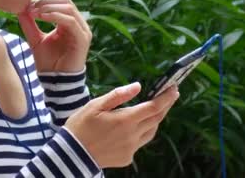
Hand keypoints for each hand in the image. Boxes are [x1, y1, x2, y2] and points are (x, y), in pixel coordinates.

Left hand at [17, 0, 91, 72]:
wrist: (56, 81)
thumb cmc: (49, 62)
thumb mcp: (36, 39)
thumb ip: (30, 24)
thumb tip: (21, 9)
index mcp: (69, 22)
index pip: (60, 2)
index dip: (44, 0)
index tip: (27, 5)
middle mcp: (79, 24)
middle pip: (66, 1)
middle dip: (46, 2)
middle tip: (31, 8)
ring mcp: (83, 31)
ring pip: (68, 8)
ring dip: (49, 7)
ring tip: (34, 12)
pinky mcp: (83, 39)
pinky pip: (70, 21)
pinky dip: (55, 16)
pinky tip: (42, 17)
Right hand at [64, 82, 179, 167]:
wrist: (70, 155)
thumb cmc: (80, 126)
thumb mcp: (96, 105)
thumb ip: (118, 95)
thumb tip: (138, 86)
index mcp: (125, 120)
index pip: (154, 107)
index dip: (166, 97)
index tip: (174, 88)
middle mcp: (132, 135)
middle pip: (156, 119)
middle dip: (165, 106)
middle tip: (170, 95)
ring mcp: (131, 148)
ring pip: (151, 132)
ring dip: (155, 119)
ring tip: (153, 109)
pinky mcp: (127, 158)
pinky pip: (140, 143)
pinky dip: (141, 132)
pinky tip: (134, 127)